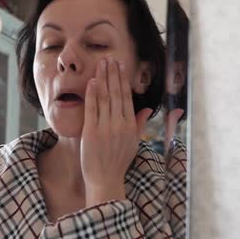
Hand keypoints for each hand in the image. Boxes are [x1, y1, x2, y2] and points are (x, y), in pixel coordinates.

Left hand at [81, 58, 152, 205]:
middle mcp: (119, 124)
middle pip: (116, 94)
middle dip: (112, 74)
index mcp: (130, 125)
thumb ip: (139, 124)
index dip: (122, 80)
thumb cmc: (118, 162)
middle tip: (109, 59)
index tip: (120, 66)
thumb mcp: (133, 142)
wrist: (105, 179)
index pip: (126, 97)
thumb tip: (148, 109)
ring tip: (100, 64)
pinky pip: (92, 109)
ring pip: (104, 98)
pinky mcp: (91, 132)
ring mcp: (105, 127)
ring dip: (102, 79)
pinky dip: (92, 94)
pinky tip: (92, 82)